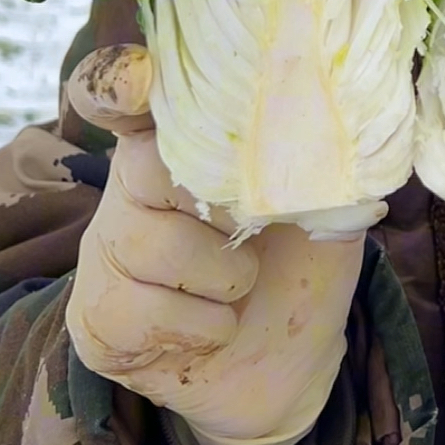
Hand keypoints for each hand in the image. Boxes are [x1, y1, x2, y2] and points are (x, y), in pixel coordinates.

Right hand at [66, 45, 363, 444]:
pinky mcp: (96, 317)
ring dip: (223, 276)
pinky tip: (215, 327)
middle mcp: (129, 187)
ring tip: (241, 287)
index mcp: (179, 145)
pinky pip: (145, 312)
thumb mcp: (326, 209)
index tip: (141, 77)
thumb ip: (324, 164)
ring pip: (148, 244)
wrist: (287, 367)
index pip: (124, 96)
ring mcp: (105, 251)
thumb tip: (348, 121)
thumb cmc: (297, 269)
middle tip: (253, 229)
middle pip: (142, 169)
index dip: (122, 83)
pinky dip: (203, 326)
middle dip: (217, 206)